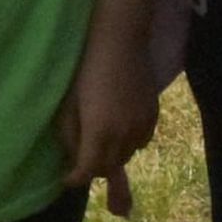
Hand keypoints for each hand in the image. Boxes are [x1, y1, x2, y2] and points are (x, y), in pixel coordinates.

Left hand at [55, 20, 158, 217]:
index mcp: (98, 132)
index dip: (74, 179)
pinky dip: (129, 145)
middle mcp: (123, 136)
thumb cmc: (87, 68)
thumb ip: (69, 135)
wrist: (121, 42)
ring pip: (126, 157)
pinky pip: (141, 143)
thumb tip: (73, 156)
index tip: (67, 177)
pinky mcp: (153, 117)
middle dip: (92, 168)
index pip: (87, 172)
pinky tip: (121, 131)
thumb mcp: (69, 103)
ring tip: (101, 144)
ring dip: (111, 157)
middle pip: (107, 168)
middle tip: (82, 159)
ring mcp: (141, 127)